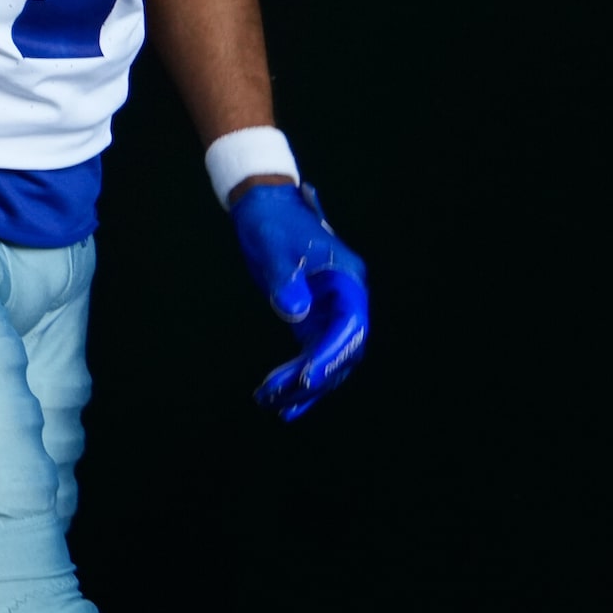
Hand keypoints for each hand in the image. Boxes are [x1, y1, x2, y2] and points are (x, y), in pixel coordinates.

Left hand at [230, 182, 368, 419]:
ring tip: (271, 405)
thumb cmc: (272, 222)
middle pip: (342, 350)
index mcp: (347, 279)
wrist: (263, 206)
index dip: (330, 354)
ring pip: (327, 359)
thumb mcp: (274, 246)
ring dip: (301, 385)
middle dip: (312, 377)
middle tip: (278, 397)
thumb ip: (286, 280)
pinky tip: (279, 401)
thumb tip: (295, 314)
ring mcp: (332, 312)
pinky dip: (296, 378)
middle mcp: (347, 300)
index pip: (349, 326)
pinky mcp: (313, 320)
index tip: (306, 377)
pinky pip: (311, 355)